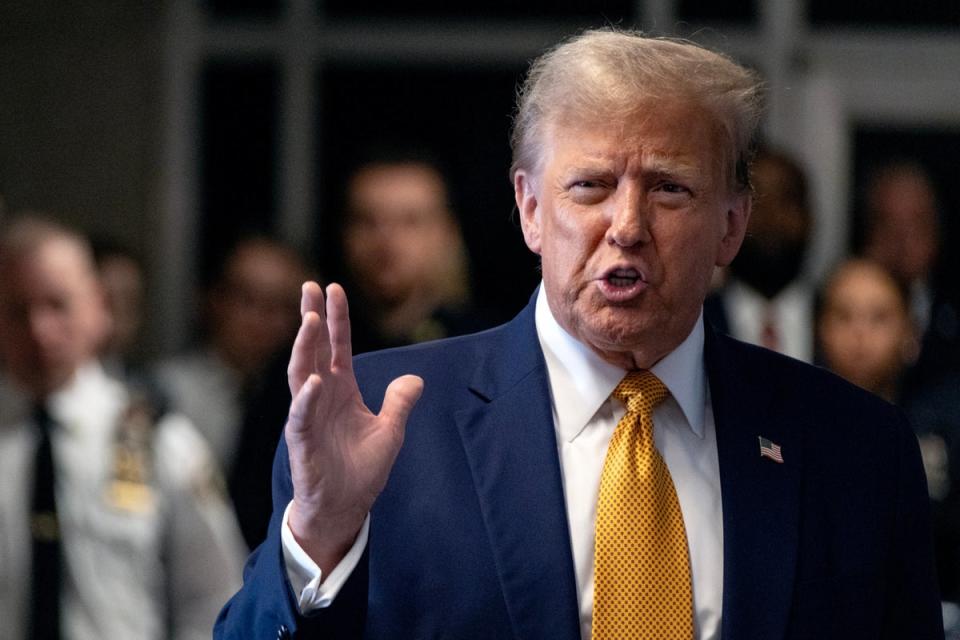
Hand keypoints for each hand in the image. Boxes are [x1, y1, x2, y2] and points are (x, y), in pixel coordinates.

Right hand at [285, 282, 423, 573]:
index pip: (337, 346)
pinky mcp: (302, 441)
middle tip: (309, 286)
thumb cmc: (361, 470)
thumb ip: (399, 402)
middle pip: (314, 349)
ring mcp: (308, 416)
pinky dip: (307, 398)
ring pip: (301, 374)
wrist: (345, 507)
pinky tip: (315, 381)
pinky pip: (302, 415)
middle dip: (311, 317)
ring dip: (305, 347)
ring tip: (309, 319)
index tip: (333, 288)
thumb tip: (415, 379)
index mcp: (341, 389)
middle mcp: (321, 396)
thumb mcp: (390, 431)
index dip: (336, 318)